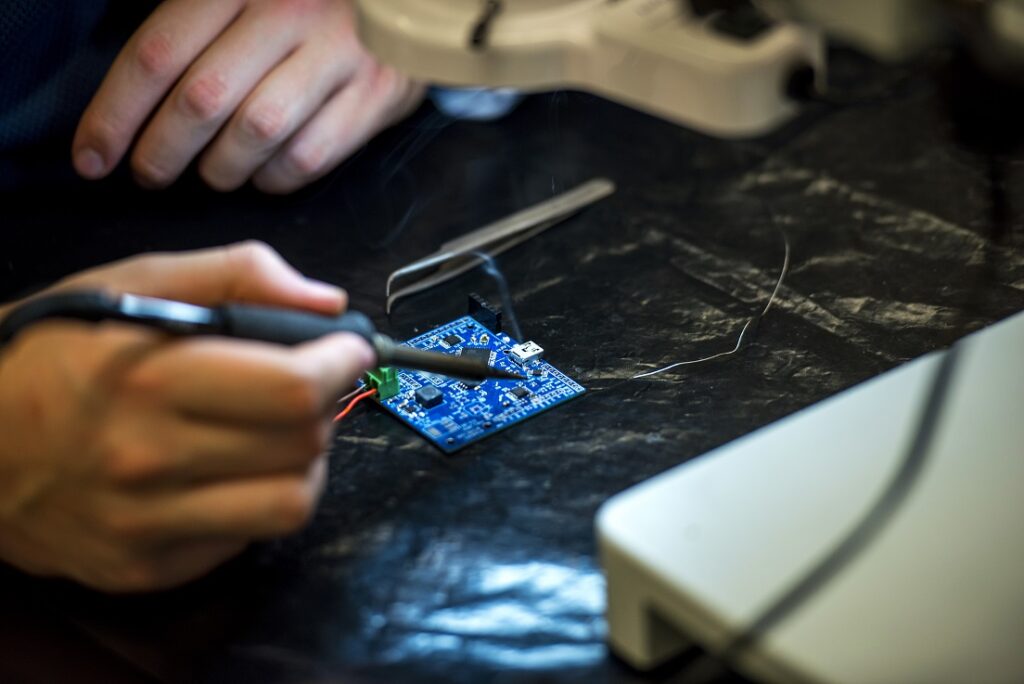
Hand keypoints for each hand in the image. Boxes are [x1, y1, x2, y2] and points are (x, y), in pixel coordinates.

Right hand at [0, 242, 373, 591]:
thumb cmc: (54, 352)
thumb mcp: (135, 282)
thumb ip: (237, 275)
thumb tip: (325, 302)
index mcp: (152, 377)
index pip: (294, 388)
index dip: (341, 364)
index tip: (349, 349)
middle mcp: (150, 458)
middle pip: (304, 443)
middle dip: (325, 405)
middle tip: (304, 386)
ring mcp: (148, 522)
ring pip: (292, 502)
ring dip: (305, 460)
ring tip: (277, 434)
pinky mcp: (147, 566)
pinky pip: (248, 538)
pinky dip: (258, 499)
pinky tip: (228, 471)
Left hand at [72, 0, 423, 192]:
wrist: (400, 4)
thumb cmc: (304, 5)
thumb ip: (188, 32)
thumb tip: (126, 106)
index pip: (158, 54)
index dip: (115, 114)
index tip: (93, 156)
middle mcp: (288, 12)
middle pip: (203, 100)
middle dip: (162, 152)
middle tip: (149, 173)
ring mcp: (336, 55)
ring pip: (256, 134)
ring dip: (220, 169)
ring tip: (211, 173)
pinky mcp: (373, 95)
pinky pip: (309, 157)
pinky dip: (274, 178)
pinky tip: (263, 172)